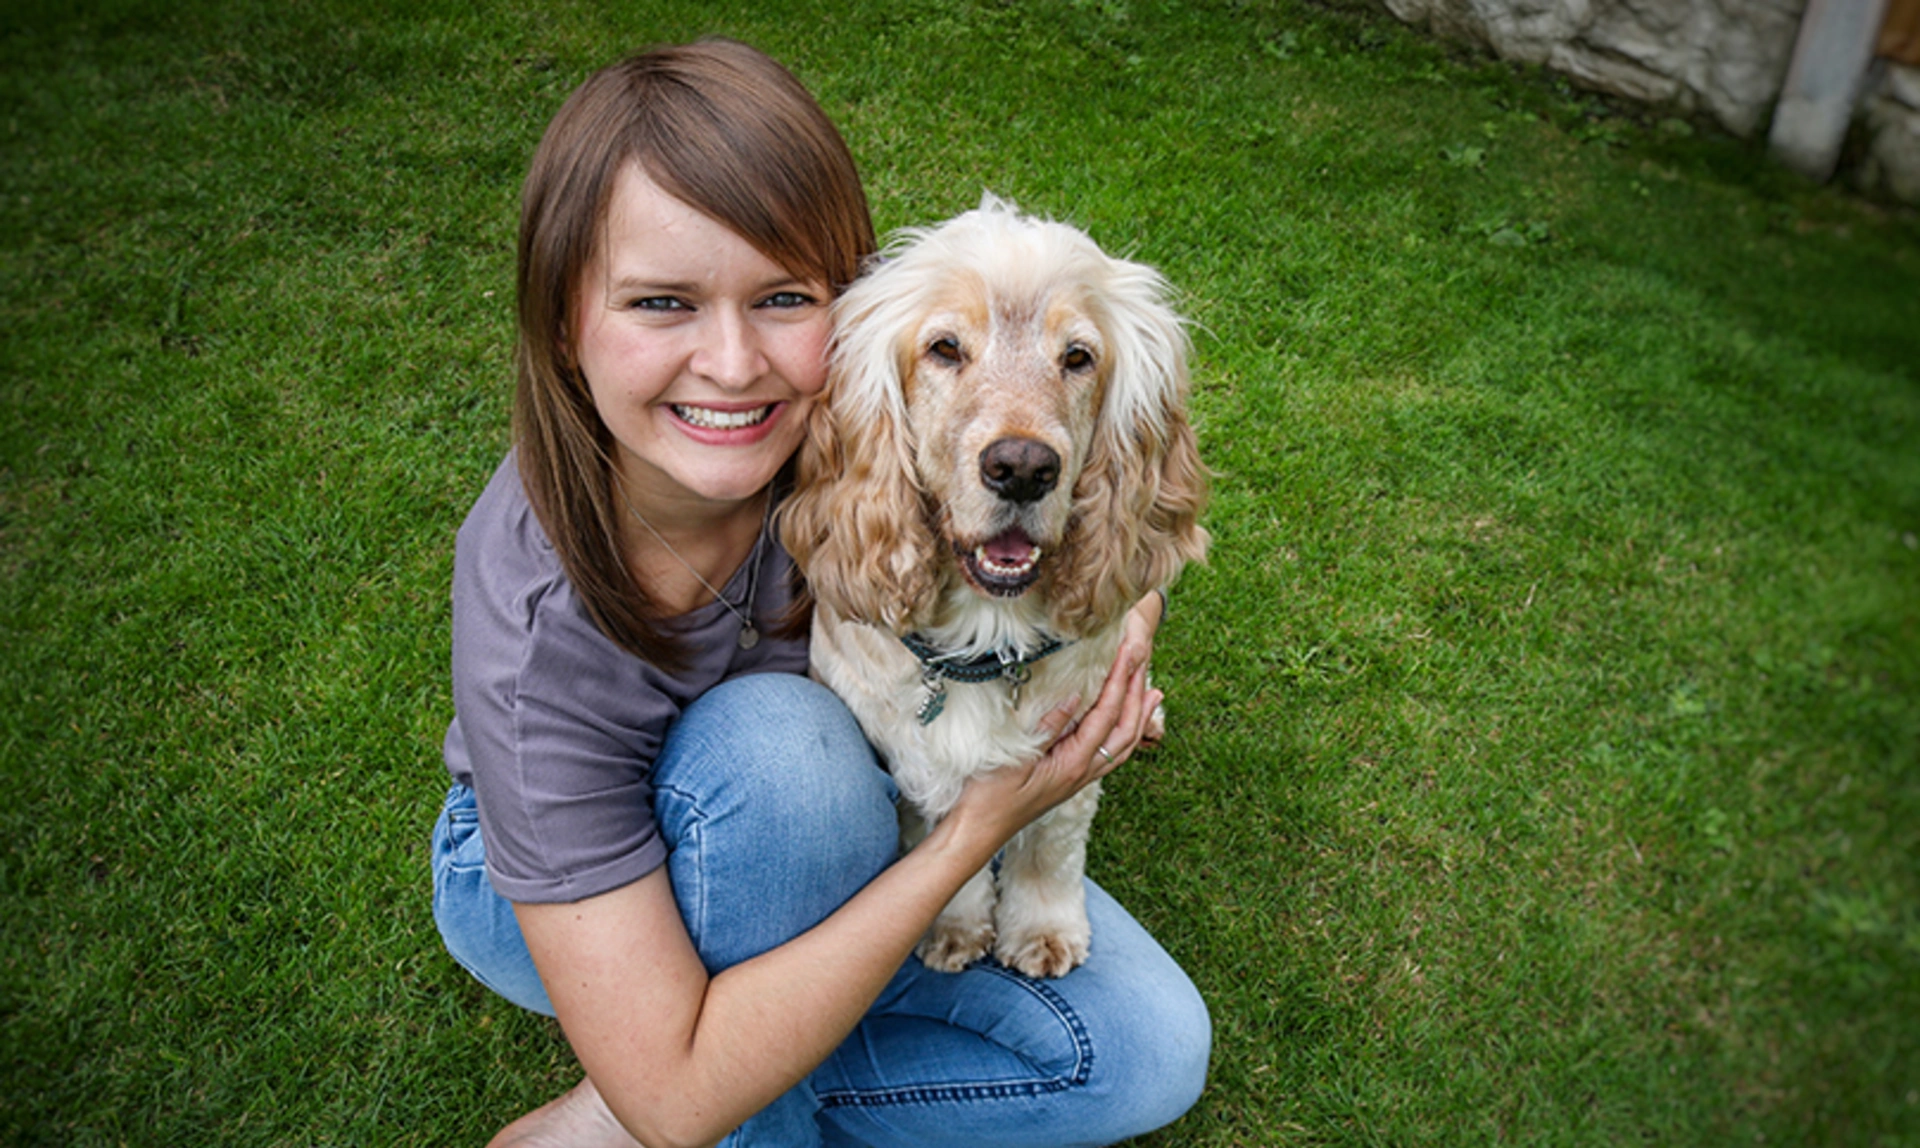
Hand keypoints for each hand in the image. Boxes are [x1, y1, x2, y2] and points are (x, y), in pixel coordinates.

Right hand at [946, 594, 1165, 841]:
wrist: (978, 831)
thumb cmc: (989, 797)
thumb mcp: (1015, 757)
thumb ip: (1047, 728)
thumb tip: (1074, 697)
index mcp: (1073, 764)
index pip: (1105, 716)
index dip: (1119, 682)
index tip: (1127, 653)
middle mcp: (1084, 773)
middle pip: (1125, 730)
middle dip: (1137, 693)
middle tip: (1144, 661)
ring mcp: (1080, 778)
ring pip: (1123, 745)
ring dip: (1139, 715)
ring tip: (1152, 692)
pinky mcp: (1071, 779)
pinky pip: (1109, 754)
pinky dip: (1123, 733)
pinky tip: (1121, 723)